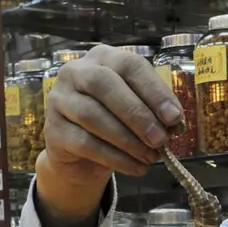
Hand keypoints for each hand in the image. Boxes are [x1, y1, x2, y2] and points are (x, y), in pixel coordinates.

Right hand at [35, 43, 183, 226]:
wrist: (81, 152)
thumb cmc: (115, 120)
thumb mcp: (137, 109)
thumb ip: (154, 110)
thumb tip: (174, 122)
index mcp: (103, 58)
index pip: (130, 66)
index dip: (154, 91)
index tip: (175, 117)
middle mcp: (76, 72)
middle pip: (105, 85)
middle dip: (137, 114)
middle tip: (160, 140)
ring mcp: (59, 99)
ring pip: (93, 116)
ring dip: (127, 140)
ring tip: (150, 157)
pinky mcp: (52, 129)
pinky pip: (85, 143)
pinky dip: (115, 158)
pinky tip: (135, 167)